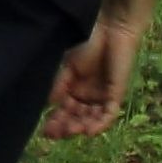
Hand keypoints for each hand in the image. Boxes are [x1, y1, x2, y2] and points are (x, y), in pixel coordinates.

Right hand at [42, 13, 142, 138]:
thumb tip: (49, 105)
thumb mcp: (69, 67)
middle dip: (66, 127)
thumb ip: (60, 86)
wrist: (112, 29)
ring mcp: (103, 97)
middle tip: (55, 133)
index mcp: (76, 90)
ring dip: (81, 127)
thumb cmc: (89, 43)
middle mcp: (89, 97)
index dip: (56, 122)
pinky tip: (88, 131)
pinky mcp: (116, 95)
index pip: (65, 111)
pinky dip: (99, 124)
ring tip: (70, 131)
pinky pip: (109, 115)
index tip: (45, 132)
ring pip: (92, 120)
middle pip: (77, 119)